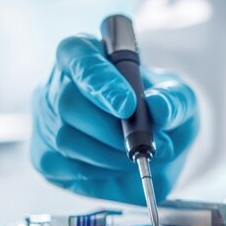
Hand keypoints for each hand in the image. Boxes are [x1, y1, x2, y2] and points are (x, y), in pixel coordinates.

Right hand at [31, 34, 197, 204]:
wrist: (155, 149)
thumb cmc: (161, 111)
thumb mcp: (181, 99)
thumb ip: (175, 100)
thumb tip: (158, 107)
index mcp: (87, 53)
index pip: (78, 55)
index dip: (99, 80)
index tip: (127, 105)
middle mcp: (59, 83)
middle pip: (68, 102)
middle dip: (110, 129)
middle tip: (144, 144)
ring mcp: (47, 119)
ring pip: (65, 138)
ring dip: (108, 155)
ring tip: (135, 156)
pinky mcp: (44, 154)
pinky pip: (62, 166)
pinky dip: (97, 172)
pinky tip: (114, 167)